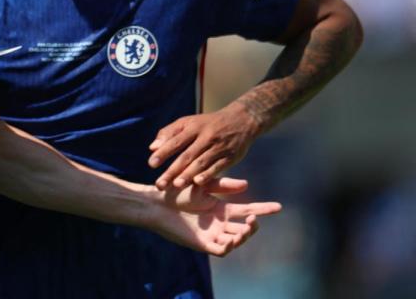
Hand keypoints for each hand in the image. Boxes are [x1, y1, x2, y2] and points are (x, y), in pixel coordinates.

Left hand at [143, 177, 280, 256]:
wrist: (157, 204)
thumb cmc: (177, 193)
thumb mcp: (202, 185)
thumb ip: (223, 185)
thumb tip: (246, 185)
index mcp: (221, 209)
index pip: (247, 210)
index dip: (263, 209)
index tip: (279, 206)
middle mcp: (220, 223)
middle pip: (244, 228)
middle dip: (253, 225)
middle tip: (254, 218)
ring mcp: (213, 234)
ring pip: (236, 240)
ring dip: (243, 236)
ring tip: (244, 228)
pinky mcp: (203, 244)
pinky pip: (221, 250)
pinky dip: (229, 247)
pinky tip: (231, 240)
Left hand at [148, 105, 261, 188]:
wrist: (241, 120)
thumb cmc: (207, 124)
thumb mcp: (188, 122)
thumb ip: (169, 133)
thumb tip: (152, 147)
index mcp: (193, 127)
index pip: (175, 141)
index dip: (163, 152)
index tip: (151, 164)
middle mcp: (206, 137)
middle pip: (187, 155)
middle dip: (172, 170)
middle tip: (160, 184)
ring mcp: (219, 147)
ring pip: (201, 162)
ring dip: (188, 175)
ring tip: (176, 185)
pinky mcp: (230, 157)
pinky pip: (218, 167)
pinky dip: (208, 175)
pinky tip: (198, 183)